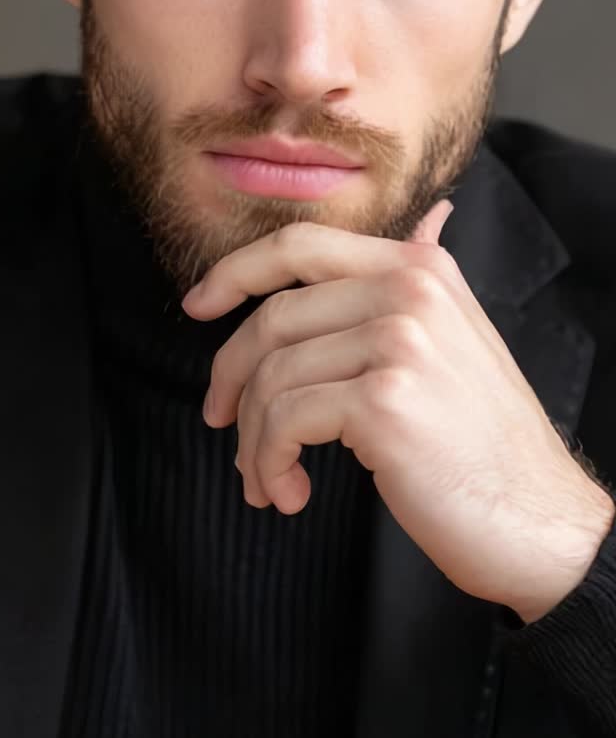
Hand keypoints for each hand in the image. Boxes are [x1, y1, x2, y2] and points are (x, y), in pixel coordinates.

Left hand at [183, 201, 614, 619]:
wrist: (540, 521)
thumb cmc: (484, 443)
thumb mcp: (459, 340)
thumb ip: (418, 286)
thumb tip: (432, 217)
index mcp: (420, 268)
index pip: (300, 245)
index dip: (235, 271)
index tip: (196, 306)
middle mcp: (409, 290)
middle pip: (273, 317)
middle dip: (232, 377)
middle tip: (224, 423)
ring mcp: (399, 341)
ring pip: (271, 375)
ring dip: (253, 437)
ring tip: (268, 477)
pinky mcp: (384, 402)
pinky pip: (284, 420)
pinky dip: (270, 462)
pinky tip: (290, 491)